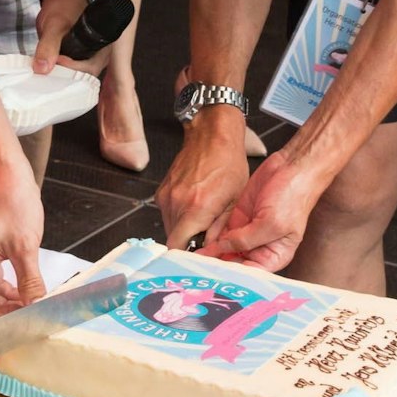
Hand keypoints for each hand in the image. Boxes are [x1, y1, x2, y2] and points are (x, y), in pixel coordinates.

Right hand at [0, 163, 46, 321]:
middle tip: (28, 320)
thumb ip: (29, 282)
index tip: (18, 326)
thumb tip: (36, 308)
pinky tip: (26, 291)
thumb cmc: (13, 202)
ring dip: (8, 299)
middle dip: (4, 310)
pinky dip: (9, 286)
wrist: (8, 173)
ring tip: (30, 308)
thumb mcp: (25, 247)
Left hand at [30, 0, 91, 73]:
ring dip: (59, 75)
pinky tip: (46, 67)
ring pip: (74, 77)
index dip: (70, 71)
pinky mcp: (77, 58)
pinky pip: (68, 71)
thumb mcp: (54, 24)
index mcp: (102, 49)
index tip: (54, 62)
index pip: (88, 71)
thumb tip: (42, 68)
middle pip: (82, 78)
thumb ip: (48, 45)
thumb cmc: (64, 5)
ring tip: (45, 69)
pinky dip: (57, 71)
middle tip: (46, 70)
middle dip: (63, 77)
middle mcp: (98, 57)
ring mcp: (88, 58)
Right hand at [156, 110, 250, 249]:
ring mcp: (166, 196)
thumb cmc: (228, 165)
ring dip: (183, 230)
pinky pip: (167, 212)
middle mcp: (176, 204)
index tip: (198, 260)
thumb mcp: (233, 201)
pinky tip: (195, 207)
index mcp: (196, 209)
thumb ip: (220, 229)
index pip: (178, 247)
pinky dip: (179, 216)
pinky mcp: (162, 190)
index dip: (186, 257)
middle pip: (173, 239)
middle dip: (187, 244)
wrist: (211, 136)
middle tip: (205, 242)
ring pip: (169, 226)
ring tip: (202, 222)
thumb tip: (212, 250)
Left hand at [209, 149, 327, 270]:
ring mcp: (247, 232)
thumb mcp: (271, 224)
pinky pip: (220, 231)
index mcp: (274, 256)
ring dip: (210, 253)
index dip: (232, 277)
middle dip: (218, 266)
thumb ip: (246, 240)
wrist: (290, 167)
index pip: (250, 274)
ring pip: (224, 249)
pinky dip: (210, 237)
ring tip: (192, 260)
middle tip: (197, 269)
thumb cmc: (293, 197)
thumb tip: (222, 250)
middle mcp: (260, 248)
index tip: (213, 277)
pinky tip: (197, 243)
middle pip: (235, 263)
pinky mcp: (237, 218)